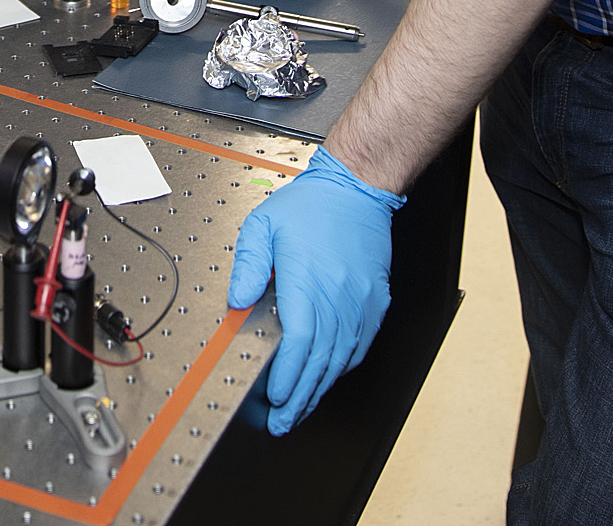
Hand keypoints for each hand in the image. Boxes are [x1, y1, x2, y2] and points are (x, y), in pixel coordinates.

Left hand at [225, 146, 402, 434]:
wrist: (357, 190)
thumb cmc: (311, 207)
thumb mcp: (263, 225)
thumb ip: (247, 265)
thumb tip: (237, 301)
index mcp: (309, 280)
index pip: (299, 341)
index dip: (288, 375)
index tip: (276, 397)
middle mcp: (338, 296)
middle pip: (320, 360)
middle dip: (300, 396)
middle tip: (282, 421)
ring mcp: (360, 302)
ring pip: (341, 359)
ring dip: (320, 388)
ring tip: (301, 409)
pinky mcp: (374, 302)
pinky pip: (360, 345)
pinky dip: (342, 367)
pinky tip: (329, 377)